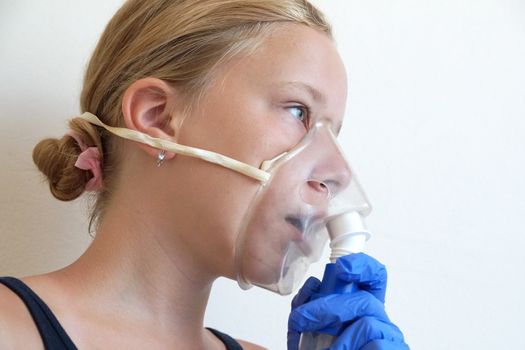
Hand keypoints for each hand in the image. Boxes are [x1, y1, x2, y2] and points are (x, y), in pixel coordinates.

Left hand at [287, 253, 408, 349]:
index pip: (373, 277)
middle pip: (364, 298)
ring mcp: (390, 337)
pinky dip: (351, 349)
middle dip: (327, 306)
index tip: (341, 269)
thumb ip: (308, 309)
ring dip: (337, 334)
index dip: (362, 266)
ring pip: (367, 320)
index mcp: (362, 308)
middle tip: (300, 319)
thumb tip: (311, 289)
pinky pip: (375, 343)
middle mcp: (379, 319)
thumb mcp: (310, 332)